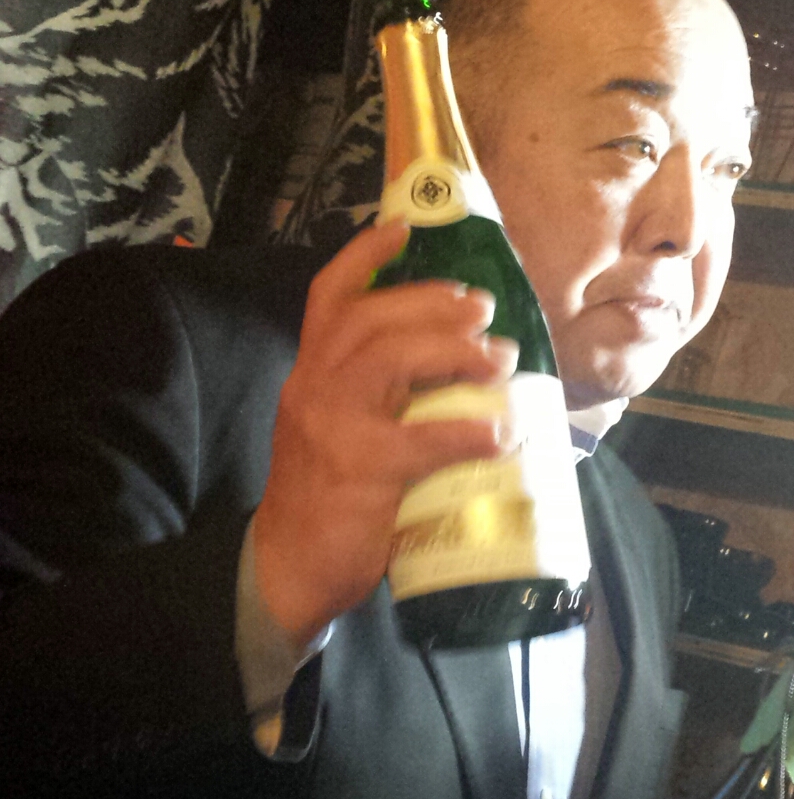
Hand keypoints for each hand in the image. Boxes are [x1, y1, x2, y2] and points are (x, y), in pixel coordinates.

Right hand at [252, 220, 518, 646]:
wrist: (288, 570)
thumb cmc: (326, 502)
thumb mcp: (336, 432)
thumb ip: (377, 399)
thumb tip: (455, 373)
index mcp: (311, 375)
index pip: (329, 298)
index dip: (365, 257)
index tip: (405, 228)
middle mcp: (314, 389)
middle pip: (371, 319)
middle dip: (433, 304)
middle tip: (484, 311)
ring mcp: (333, 428)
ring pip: (390, 359)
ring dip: (454, 352)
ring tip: (498, 361)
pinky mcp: (359, 471)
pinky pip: (422, 439)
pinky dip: (468, 432)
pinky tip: (500, 435)